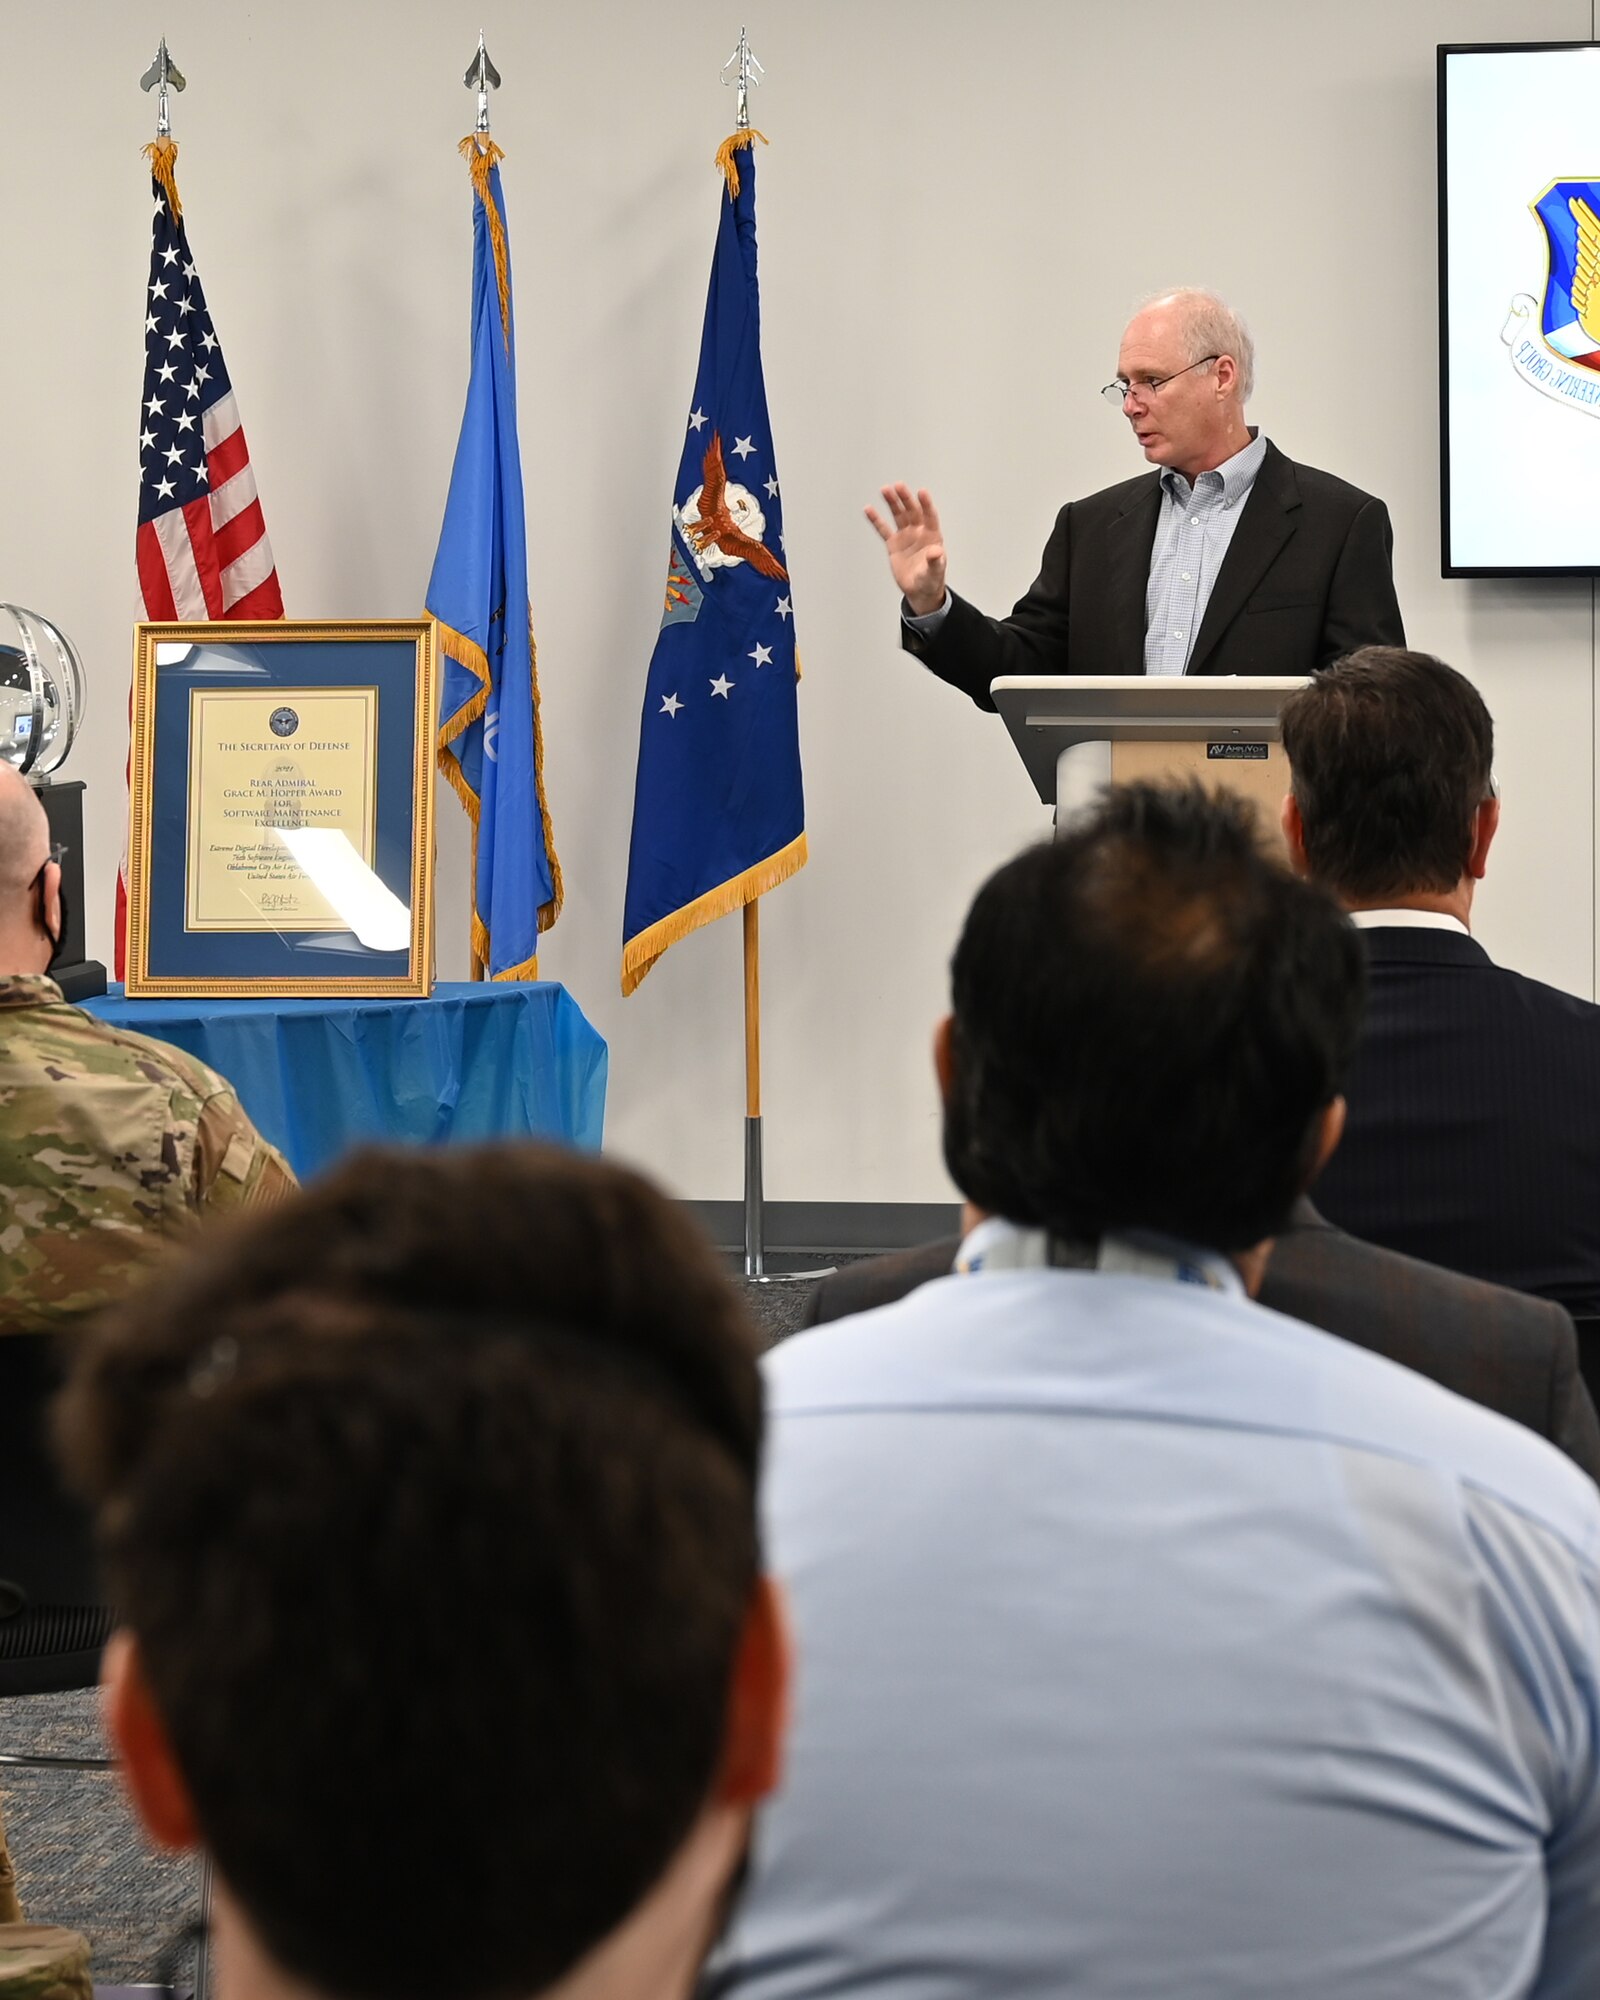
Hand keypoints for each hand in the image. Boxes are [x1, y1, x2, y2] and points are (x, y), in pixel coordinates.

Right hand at [865, 483, 947, 616]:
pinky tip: (869, 509)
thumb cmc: (931, 580)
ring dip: (892, 502)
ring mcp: (906, 536)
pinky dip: (876, 520)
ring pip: (898, 515)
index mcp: (932, 536)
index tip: (921, 492)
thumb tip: (937, 552)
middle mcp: (919, 532)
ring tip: (885, 490)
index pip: (929, 516)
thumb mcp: (935, 572)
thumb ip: (936, 561)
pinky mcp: (893, 544)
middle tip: (898, 486)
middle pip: (912, 511)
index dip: (926, 504)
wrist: (919, 591)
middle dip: (905, 498)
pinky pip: (883, 529)